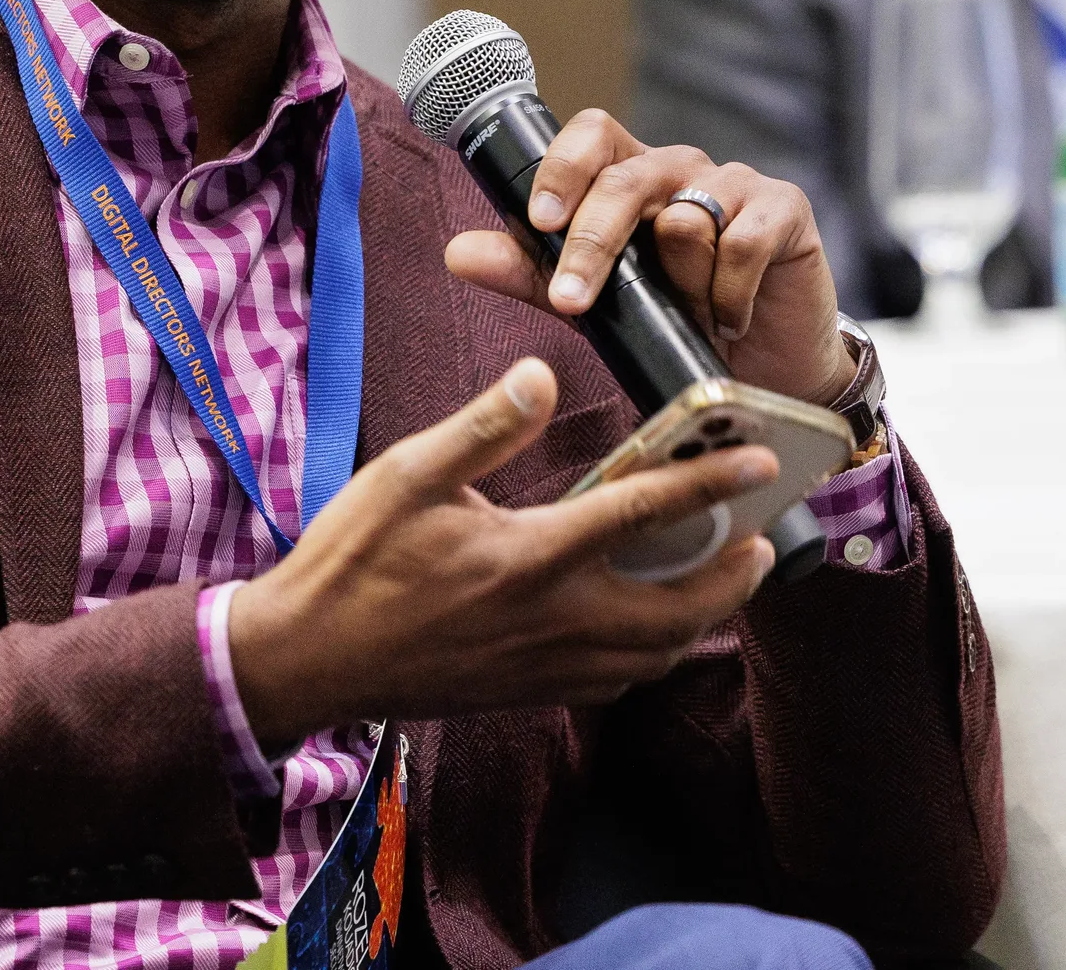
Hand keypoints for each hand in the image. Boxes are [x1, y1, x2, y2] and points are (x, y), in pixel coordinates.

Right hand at [227, 359, 777, 749]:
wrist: (303, 659)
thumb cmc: (351, 561)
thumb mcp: (406, 473)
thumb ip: (482, 427)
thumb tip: (541, 373)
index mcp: (529, 557)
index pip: (645, 513)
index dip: (712, 482)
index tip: (761, 460)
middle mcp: (550, 620)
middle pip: (677, 609)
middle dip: (732, 576)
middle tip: (761, 542)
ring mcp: (541, 666)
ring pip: (652, 655)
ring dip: (700, 620)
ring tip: (719, 581)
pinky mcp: (524, 693)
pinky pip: (613, 682)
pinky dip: (649, 656)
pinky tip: (646, 629)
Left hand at [444, 110, 857, 407]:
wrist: (768, 371)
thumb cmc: (679, 324)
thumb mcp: (599, 305)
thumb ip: (533, 275)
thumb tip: (458, 253)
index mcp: (631, 178)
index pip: (592, 135)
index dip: (563, 167)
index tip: (539, 222)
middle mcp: (681, 170)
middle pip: (628, 177)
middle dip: (594, 242)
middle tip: (573, 300)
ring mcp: (737, 184)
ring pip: (686, 219)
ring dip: (681, 287)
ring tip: (692, 318)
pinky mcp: (786, 208)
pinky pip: (742, 244)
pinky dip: (729, 295)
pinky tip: (731, 321)